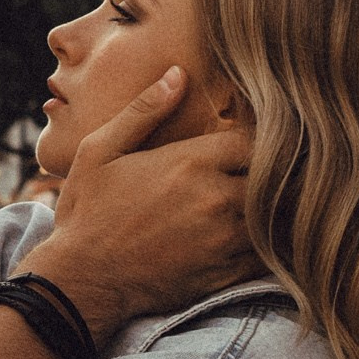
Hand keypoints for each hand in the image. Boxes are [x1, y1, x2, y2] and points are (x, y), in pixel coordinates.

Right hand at [29, 68, 255, 340]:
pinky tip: (257, 234)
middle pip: (277, 175)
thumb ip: (143, 111)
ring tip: (269, 198)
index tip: (249, 141)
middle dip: (275, 170)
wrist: (80, 283)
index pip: (255, 138)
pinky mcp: (226, 273)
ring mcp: (225, 240)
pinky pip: (270, 253)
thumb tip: (177, 75)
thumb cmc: (87, 213)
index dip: (258, 137)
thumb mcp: (101, 151)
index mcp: (189, 163)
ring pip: (278, 214)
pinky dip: (271, 241)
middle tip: (271, 168)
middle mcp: (215, 199)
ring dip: (275, 205)